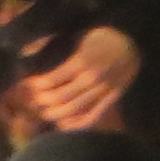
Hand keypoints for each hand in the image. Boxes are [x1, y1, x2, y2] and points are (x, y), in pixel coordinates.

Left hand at [14, 27, 139, 130]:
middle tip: (32, 100)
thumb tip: (31, 53)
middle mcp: (91, 78)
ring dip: (53, 113)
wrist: (132, 44)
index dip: (35, 85)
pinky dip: (75, 124)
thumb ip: (60, 46)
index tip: (26, 84)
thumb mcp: (80, 36)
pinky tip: (62, 124)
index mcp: (81, 61)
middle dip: (41, 101)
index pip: (51, 80)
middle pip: (59, 98)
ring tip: (43, 111)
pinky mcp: (111, 99)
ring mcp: (102, 91)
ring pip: (72, 110)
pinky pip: (91, 117)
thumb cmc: (102, 37)